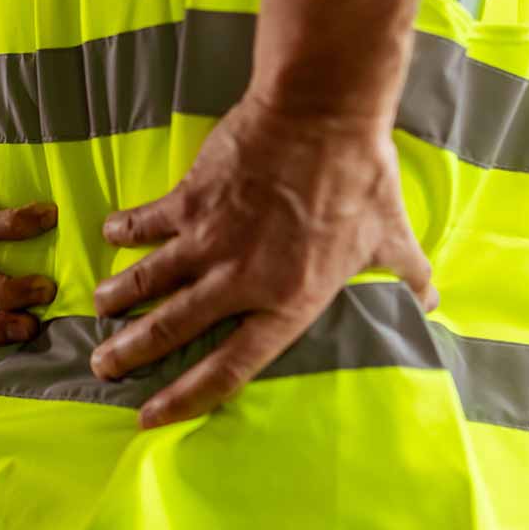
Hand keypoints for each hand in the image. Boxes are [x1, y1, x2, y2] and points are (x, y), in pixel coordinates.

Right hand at [90, 97, 435, 428]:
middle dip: (132, 353)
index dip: (187, 396)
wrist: (322, 113)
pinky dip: (127, 230)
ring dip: (119, 298)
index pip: (231, 367)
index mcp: (289, 301)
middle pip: (173, 330)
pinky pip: (149, 222)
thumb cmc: (361, 177)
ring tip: (98, 311)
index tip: (152, 416)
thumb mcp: (392, 236)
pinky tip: (111, 234)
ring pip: (150, 280)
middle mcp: (241, 279)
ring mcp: (211, 238)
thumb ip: (407, 278)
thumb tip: (431, 304)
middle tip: (102, 367)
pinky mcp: (192, 198)